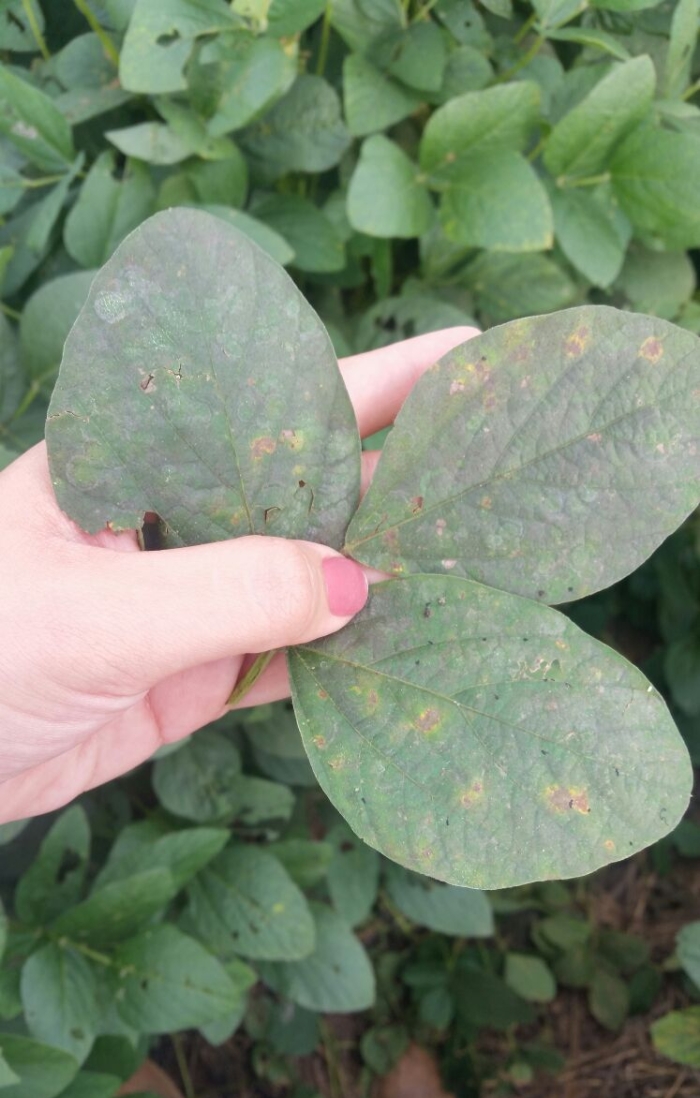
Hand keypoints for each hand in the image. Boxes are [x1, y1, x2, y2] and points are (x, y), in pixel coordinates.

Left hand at [0, 328, 477, 821]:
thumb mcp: (93, 611)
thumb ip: (225, 592)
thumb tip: (356, 584)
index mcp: (134, 460)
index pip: (269, 404)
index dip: (370, 381)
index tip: (463, 355)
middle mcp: (169, 522)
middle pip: (302, 488)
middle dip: (395, 477)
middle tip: (497, 466)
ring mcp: (182, 603)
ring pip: (302, 580)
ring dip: (379, 575)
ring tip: (476, 560)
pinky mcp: (187, 680)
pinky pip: (282, 662)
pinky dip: (339, 660)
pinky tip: (402, 649)